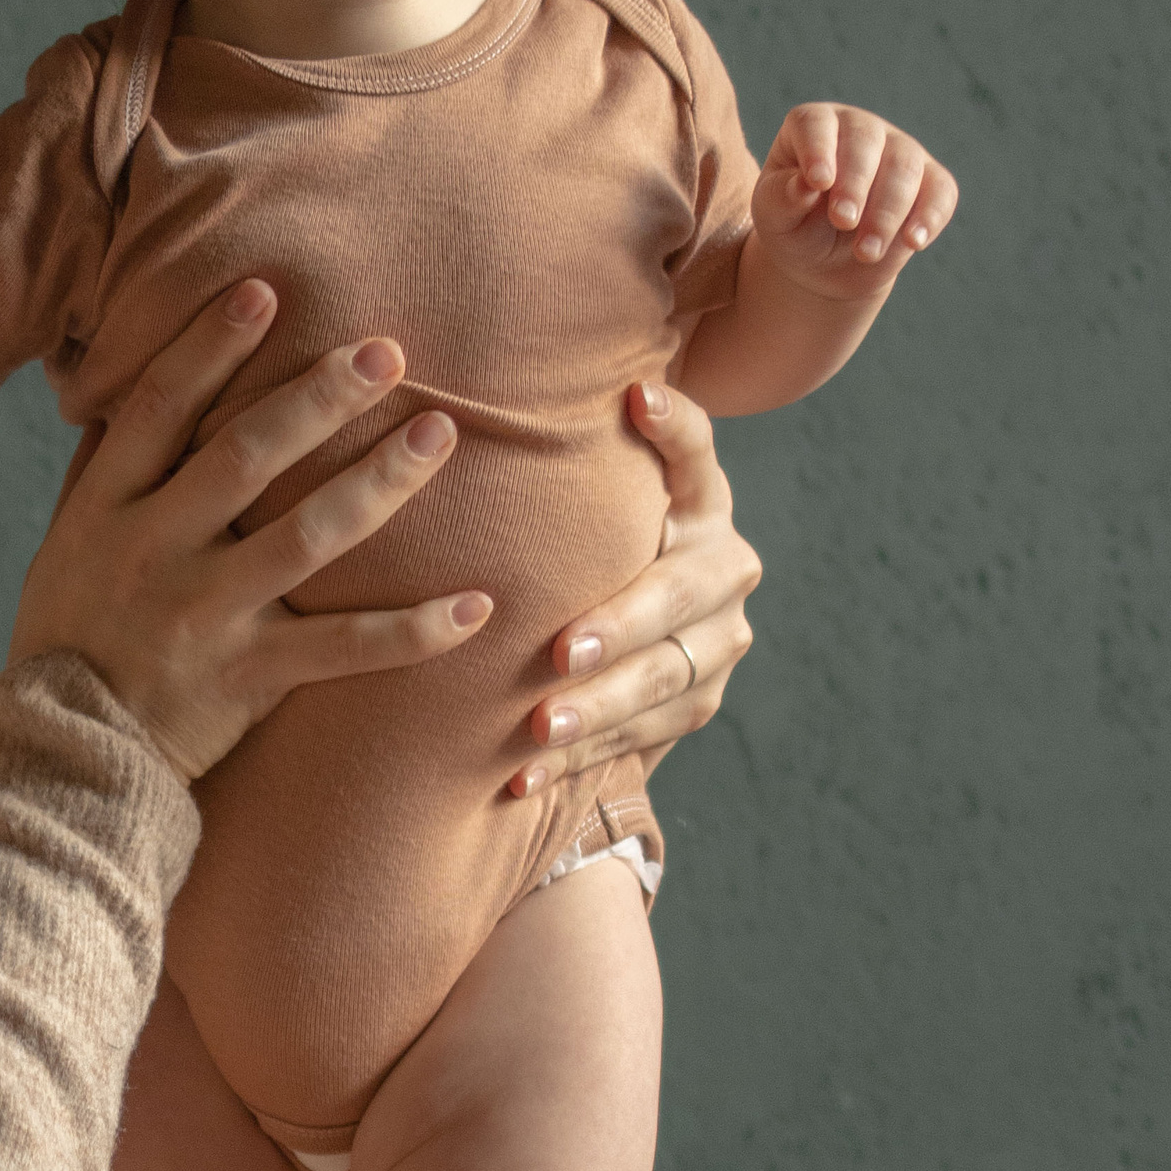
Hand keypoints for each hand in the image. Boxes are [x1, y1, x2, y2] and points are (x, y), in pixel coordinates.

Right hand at [8, 281, 490, 781]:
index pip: (159, 409)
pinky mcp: (247, 677)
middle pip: (244, 457)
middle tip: (386, 351)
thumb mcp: (65, 543)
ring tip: (438, 435)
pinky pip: (342, 649)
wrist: (65, 753)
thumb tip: (121, 382)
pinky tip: (474, 606)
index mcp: (108, 508)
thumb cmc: (70, 634)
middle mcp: (155, 550)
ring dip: (378, 483)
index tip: (264, 291)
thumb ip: (103, 469)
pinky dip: (412, 632)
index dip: (208, 347)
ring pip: (305, 537)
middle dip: (318, 397)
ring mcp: (205, 614)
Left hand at [508, 382, 759, 798]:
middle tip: (564, 650)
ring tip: (538, 726)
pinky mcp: (699, 699)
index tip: (635, 396)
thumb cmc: (566, 552)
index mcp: (698, 500)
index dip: (674, 426)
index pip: (696, 453)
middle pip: (677, 593)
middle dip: (620, 624)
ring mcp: (720, 637)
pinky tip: (520, 775)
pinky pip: (643, 735)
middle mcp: (723, 563)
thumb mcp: (565, 510)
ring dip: (598, 707)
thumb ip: (554, 471)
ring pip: (665, 677)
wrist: (602, 641)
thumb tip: (447, 406)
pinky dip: (578, 758)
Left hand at [750, 102, 956, 296]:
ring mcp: (899, 151)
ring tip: (866, 251)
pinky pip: (940, 191)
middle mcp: (860, 129)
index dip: (818, 149)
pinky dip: (930, 216)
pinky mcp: (931, 181)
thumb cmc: (793, 227)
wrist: (825, 263)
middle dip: (856, 184)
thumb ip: (782, 198)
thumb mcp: (774, 217)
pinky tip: (914, 242)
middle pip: (866, 141)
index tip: (819, 182)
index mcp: (813, 128)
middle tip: (843, 222)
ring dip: (887, 211)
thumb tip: (805, 185)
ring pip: (905, 166)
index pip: (815, 124)